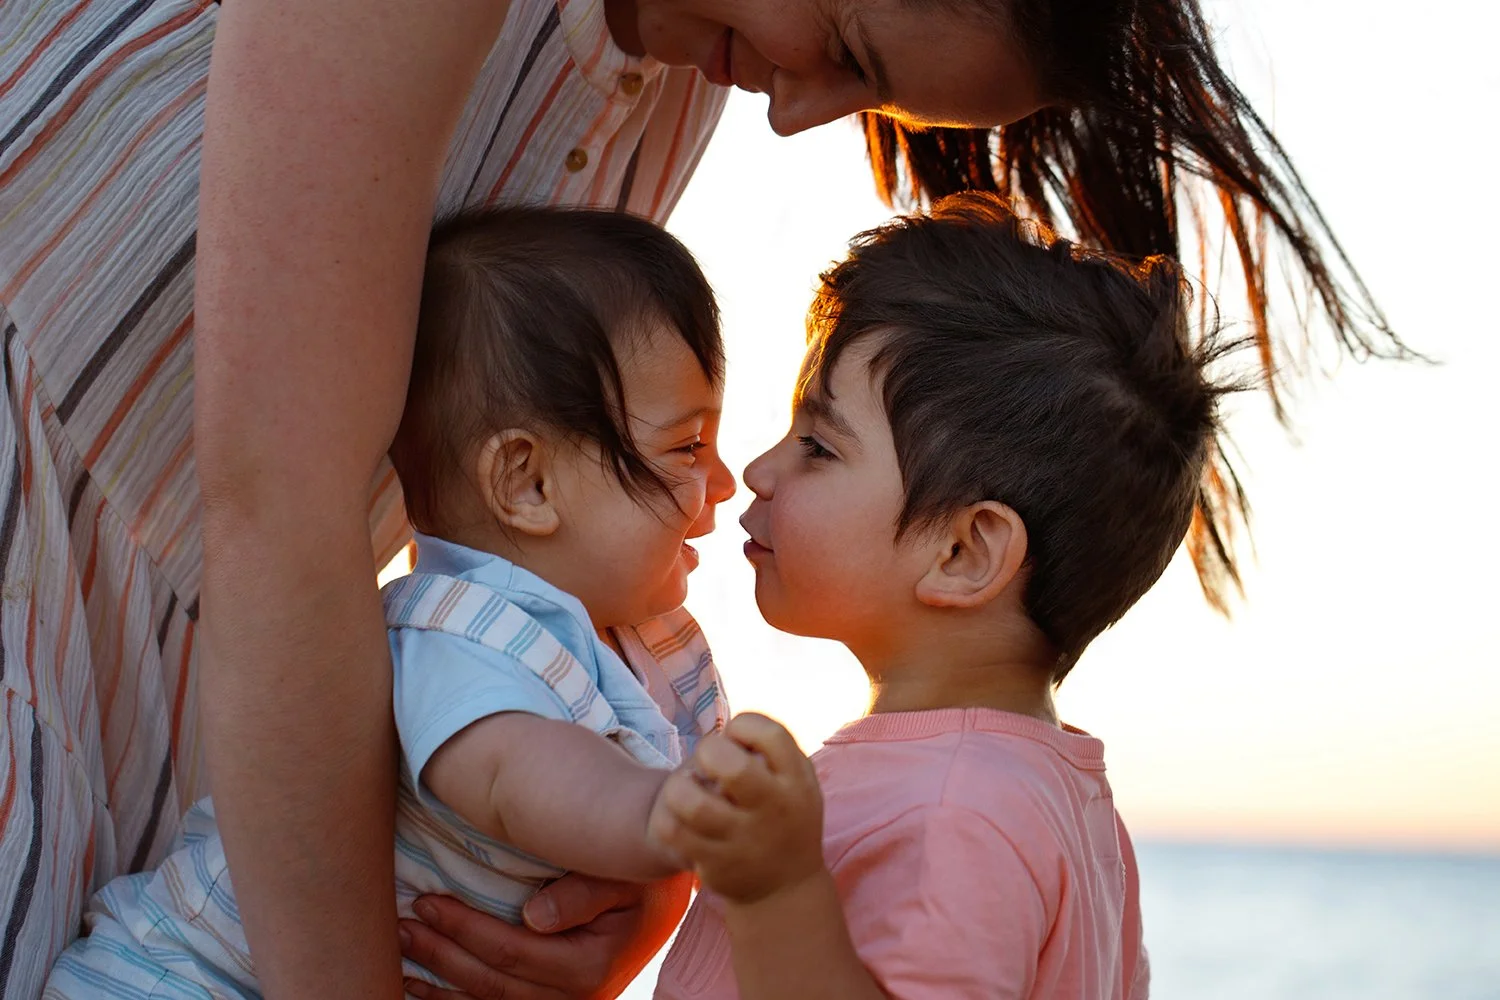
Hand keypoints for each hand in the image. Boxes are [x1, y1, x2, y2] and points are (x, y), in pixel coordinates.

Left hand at [399, 872, 692, 998]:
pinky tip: (425, 989)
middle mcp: (578, 999)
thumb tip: (533, 916)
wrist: (668, 899)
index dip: (463, 929)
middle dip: (442, 954)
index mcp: (590, 966)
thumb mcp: (624, 875)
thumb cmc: (645, 877)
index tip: (427, 900)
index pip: (510, 951)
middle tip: (402, 924)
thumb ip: (584, 893)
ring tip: (402, 957)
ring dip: (441, 984)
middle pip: (492, 982)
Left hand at [648, 713, 823, 903]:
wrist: (784, 890)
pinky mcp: (715, 864)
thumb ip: (774, 749)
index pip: (772, 735)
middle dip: (709, 751)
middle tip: (708, 760)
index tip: (735, 736)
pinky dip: (667, 816)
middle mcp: (772, 810)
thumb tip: (729, 729)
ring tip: (686, 788)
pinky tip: (678, 816)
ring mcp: (742, 840)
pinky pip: (673, 833)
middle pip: (733, 767)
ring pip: (692, 804)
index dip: (744, 724)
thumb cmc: (783, 816)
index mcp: (796, 782)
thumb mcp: (797, 781)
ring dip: (679, 786)